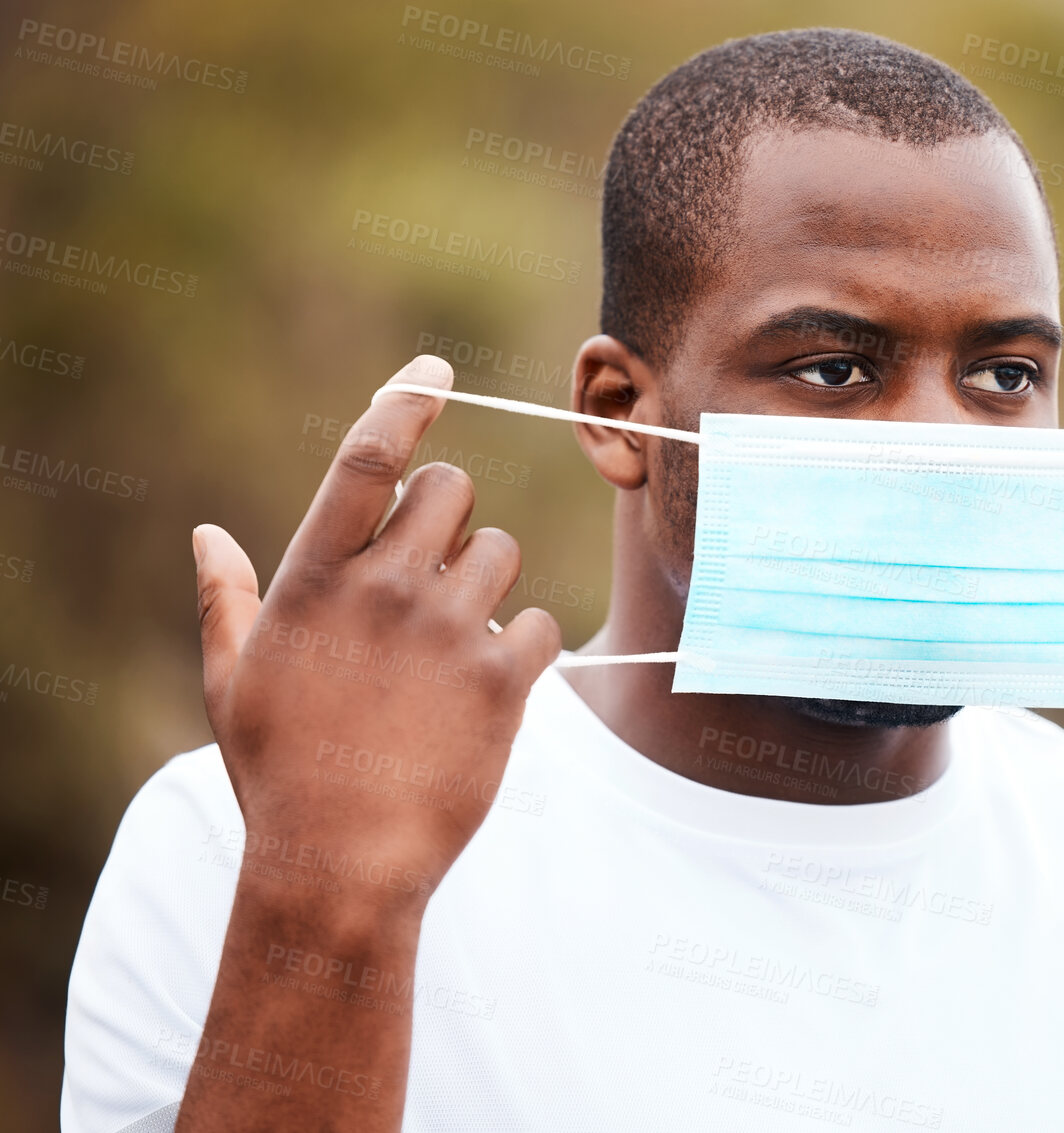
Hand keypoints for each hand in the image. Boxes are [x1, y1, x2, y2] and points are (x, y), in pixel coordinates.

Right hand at [192, 355, 560, 918]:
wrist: (342, 865)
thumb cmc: (280, 772)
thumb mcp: (232, 682)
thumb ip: (225, 598)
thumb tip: (206, 535)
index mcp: (312, 580)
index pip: (365, 457)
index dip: (404, 402)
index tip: (436, 373)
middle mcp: (383, 590)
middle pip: (451, 491)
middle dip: (449, 515)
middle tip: (430, 571)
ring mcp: (446, 633)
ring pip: (503, 553)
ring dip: (489, 583)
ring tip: (452, 645)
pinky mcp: (502, 683)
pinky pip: (542, 625)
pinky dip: (527, 648)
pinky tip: (491, 688)